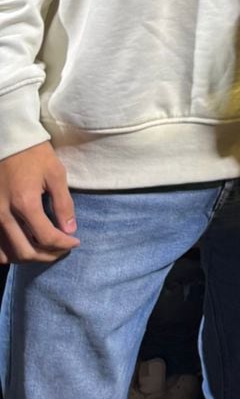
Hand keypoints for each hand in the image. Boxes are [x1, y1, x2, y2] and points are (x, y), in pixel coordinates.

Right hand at [0, 143, 77, 262]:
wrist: (9, 141)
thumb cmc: (35, 155)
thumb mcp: (55, 174)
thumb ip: (63, 204)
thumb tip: (69, 230)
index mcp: (25, 203)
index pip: (46, 237)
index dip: (63, 244)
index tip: (74, 242)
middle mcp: (4, 215)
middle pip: (26, 252)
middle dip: (48, 255)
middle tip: (62, 249)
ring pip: (7, 254)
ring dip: (28, 257)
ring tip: (44, 249)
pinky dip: (9, 252)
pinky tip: (23, 245)